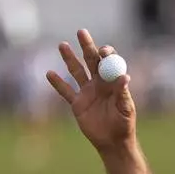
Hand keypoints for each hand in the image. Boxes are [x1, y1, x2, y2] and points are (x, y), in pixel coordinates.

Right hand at [47, 30, 134, 151]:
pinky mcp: (77, 104)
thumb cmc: (124, 124)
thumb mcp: (125, 108)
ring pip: (76, 71)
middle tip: (81, 31)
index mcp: (112, 82)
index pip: (109, 62)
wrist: (113, 142)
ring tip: (62, 44)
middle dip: (87, 46)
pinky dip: (57, 83)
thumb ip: (123, 92)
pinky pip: (66, 91)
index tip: (103, 50)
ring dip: (69, 58)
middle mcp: (99, 83)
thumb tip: (125, 76)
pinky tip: (49, 73)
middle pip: (91, 61)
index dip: (106, 54)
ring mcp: (87, 92)